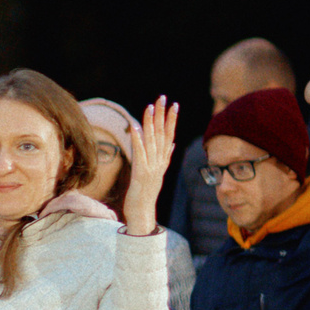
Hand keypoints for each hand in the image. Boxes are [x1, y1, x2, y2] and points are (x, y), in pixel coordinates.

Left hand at [119, 96, 179, 234]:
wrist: (142, 212)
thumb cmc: (146, 193)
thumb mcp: (157, 173)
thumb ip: (164, 158)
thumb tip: (171, 144)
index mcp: (163, 160)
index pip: (169, 136)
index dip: (172, 120)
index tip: (174, 104)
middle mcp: (160, 162)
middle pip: (163, 134)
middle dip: (162, 115)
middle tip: (162, 98)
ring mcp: (152, 167)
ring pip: (152, 141)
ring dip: (151, 123)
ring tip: (149, 107)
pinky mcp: (141, 173)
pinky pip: (140, 153)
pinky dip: (138, 140)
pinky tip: (135, 128)